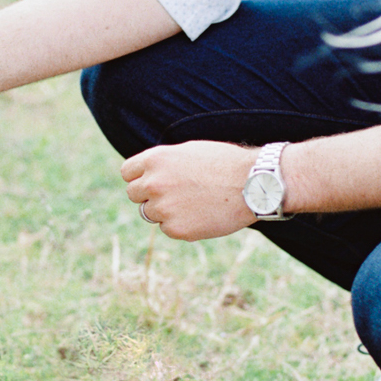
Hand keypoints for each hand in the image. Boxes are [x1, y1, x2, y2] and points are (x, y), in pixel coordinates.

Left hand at [121, 140, 256, 240]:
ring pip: (150, 214)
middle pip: (134, 194)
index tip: (151, 181)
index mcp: (155, 159)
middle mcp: (153, 183)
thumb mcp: (188, 152)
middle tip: (175, 194)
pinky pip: (167, 229)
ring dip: (165, 211)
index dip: (140, 177)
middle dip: (149, 195)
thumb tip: (146, 174)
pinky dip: (181, 225)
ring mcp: (163, 208)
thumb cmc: (225, 163)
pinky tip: (202, 214)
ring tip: (193, 203)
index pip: (127, 172)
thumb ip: (163, 163)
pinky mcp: (176, 229)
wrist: (253, 184)